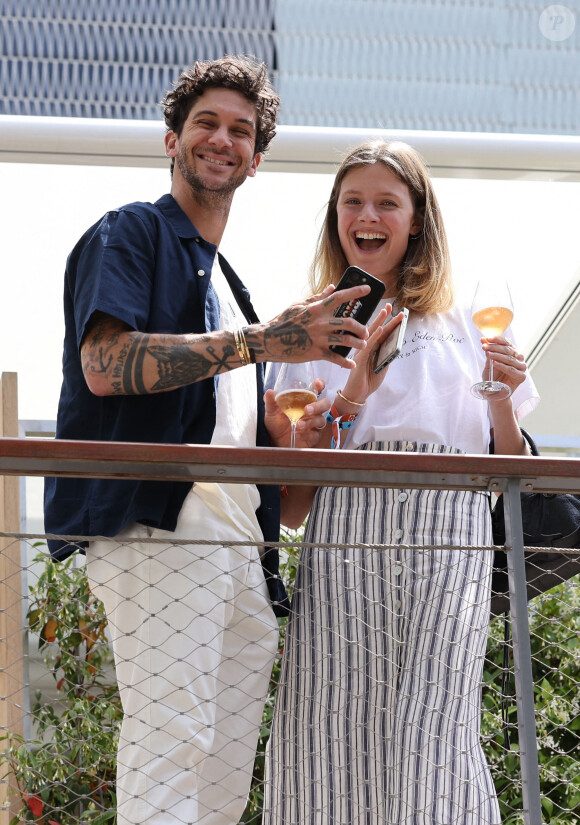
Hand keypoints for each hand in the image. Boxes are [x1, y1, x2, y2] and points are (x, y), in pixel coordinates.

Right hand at [246, 284, 369, 368]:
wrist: (269, 341)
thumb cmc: (282, 321)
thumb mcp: (298, 305)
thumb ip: (317, 297)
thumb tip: (332, 288)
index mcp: (316, 309)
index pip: (340, 297)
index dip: (356, 292)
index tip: (368, 290)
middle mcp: (320, 323)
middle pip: (349, 323)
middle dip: (362, 328)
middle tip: (365, 331)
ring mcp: (319, 339)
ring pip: (346, 341)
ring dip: (358, 343)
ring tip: (362, 345)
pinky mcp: (316, 353)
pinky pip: (335, 359)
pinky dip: (346, 363)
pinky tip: (352, 364)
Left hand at [264, 379, 330, 447]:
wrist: (276, 442)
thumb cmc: (277, 424)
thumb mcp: (271, 412)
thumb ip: (271, 402)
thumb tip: (270, 392)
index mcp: (303, 401)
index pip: (315, 390)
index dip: (319, 385)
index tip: (318, 384)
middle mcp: (312, 410)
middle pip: (325, 404)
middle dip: (318, 406)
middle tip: (307, 410)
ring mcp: (314, 423)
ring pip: (321, 419)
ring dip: (310, 422)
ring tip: (298, 424)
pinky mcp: (314, 436)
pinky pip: (315, 434)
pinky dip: (307, 433)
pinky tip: (298, 433)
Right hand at [340, 307, 404, 404]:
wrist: (357, 394)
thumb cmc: (368, 381)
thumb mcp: (382, 367)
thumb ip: (387, 356)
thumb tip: (395, 344)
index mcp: (371, 349)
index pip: (381, 333)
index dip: (388, 322)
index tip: (395, 312)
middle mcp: (365, 348)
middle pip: (376, 330)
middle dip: (384, 318)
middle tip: (390, 306)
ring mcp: (362, 352)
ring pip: (371, 334)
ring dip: (379, 322)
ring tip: (385, 311)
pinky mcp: (360, 358)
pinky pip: (368, 346)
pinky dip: (374, 336)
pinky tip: (379, 329)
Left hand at [481, 336, 527, 395]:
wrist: (495, 393)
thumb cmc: (492, 377)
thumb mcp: (488, 363)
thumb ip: (488, 352)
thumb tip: (483, 339)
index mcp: (512, 353)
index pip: (506, 342)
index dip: (497, 339)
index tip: (486, 339)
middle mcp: (518, 358)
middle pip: (508, 349)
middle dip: (494, 347)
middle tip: (484, 347)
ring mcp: (521, 367)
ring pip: (510, 358)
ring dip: (498, 355)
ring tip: (488, 354)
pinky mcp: (521, 376)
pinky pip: (511, 369)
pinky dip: (503, 366)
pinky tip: (495, 363)